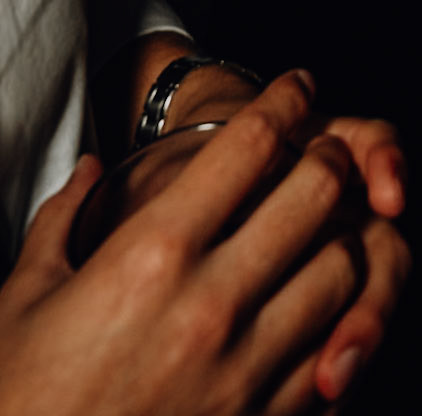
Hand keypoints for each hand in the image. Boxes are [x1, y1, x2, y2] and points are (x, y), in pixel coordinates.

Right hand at [0, 70, 409, 415]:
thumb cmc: (19, 402)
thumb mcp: (21, 302)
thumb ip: (61, 221)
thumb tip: (92, 171)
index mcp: (150, 258)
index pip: (250, 146)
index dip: (285, 100)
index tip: (297, 86)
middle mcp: (209, 305)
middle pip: (314, 193)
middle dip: (328, 156)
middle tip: (323, 147)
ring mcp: (243, 368)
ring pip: (340, 268)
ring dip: (342, 233)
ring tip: (329, 224)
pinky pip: (333, 349)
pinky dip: (341, 316)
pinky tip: (324, 305)